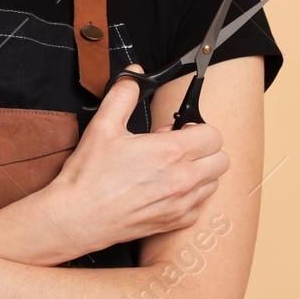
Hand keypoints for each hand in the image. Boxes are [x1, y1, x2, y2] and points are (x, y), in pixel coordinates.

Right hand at [45, 67, 228, 249]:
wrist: (78, 216)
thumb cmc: (89, 175)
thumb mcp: (102, 126)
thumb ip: (123, 95)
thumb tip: (134, 75)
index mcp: (170, 152)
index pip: (214, 135)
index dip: (197, 128)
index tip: (179, 130)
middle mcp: (183, 180)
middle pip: (222, 160)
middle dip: (204, 149)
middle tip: (175, 148)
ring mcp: (181, 204)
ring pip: (214, 183)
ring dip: (199, 172)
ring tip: (169, 169)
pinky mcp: (175, 223)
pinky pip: (200, 206)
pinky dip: (189, 197)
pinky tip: (165, 190)